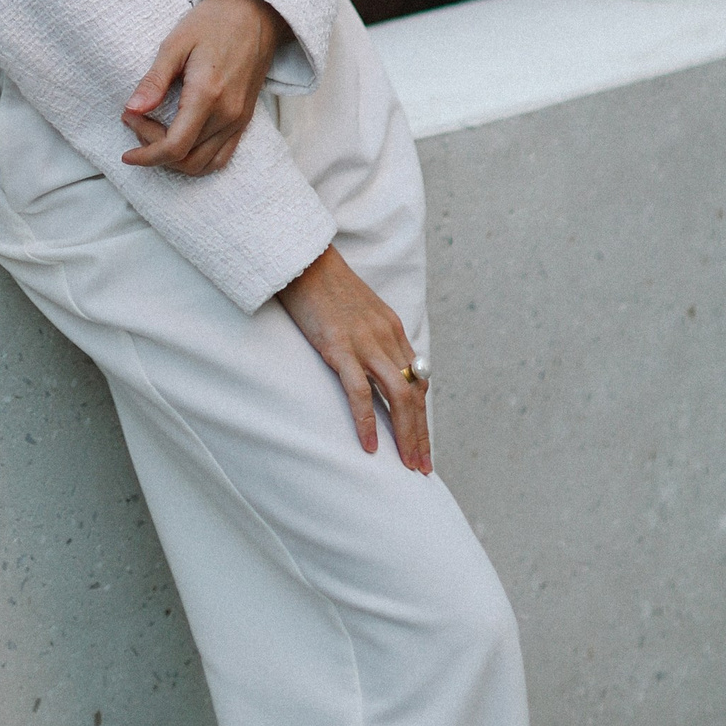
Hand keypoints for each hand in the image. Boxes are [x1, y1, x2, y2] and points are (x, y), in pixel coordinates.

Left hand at [120, 0, 288, 179]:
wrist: (256, 11)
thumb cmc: (214, 21)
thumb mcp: (176, 43)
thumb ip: (154, 80)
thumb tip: (131, 109)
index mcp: (208, 94)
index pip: (175, 146)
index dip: (146, 153)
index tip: (125, 142)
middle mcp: (228, 114)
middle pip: (186, 159)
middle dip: (153, 150)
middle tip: (135, 121)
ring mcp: (240, 119)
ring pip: (204, 164)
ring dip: (174, 158)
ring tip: (153, 131)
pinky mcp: (245, 119)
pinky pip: (221, 156)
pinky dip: (196, 158)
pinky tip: (178, 139)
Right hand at [276, 243, 432, 470]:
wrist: (303, 257)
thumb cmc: (324, 285)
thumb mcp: (359, 310)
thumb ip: (372, 335)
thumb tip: (376, 365)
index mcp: (391, 329)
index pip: (418, 380)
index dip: (422, 415)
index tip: (422, 442)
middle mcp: (386, 337)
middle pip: (414, 393)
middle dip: (421, 434)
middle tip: (423, 468)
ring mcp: (364, 342)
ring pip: (398, 395)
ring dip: (406, 434)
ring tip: (408, 465)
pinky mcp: (338, 346)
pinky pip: (359, 391)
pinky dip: (367, 421)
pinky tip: (370, 447)